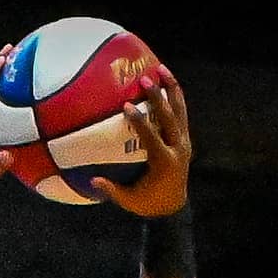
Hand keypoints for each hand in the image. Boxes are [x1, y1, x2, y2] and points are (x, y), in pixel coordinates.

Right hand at [93, 74, 190, 216]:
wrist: (173, 208)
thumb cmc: (148, 204)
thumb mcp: (129, 200)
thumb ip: (112, 189)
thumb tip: (92, 179)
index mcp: (164, 162)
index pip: (150, 137)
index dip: (139, 121)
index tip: (127, 106)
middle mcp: (178, 148)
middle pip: (169, 117)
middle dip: (157, 97)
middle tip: (145, 80)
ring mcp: (184, 141)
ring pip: (180, 110)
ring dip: (172, 89)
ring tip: (162, 69)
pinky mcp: (185, 139)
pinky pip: (182, 114)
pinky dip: (176, 97)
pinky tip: (168, 83)